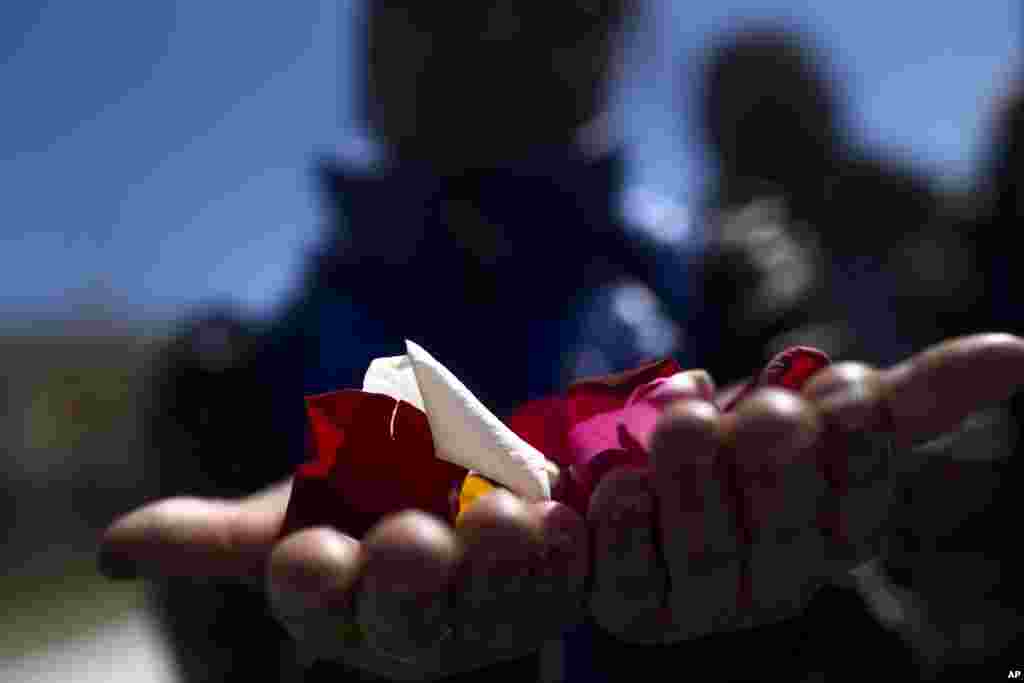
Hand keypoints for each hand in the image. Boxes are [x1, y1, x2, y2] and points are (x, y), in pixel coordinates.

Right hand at [100, 482, 587, 680]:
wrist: (460, 474)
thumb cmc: (367, 499)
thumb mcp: (294, 511)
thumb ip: (218, 535)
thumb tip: (114, 549)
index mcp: (345, 611)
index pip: (320, 606)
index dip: (313, 584)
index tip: (304, 552)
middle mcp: (418, 628)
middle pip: (409, 622)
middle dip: (407, 582)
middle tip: (408, 539)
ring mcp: (493, 611)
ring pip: (497, 601)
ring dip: (499, 562)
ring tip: (502, 517)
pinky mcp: (557, 587)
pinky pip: (567, 573)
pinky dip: (565, 545)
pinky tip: (565, 517)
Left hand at [586, 333, 1023, 643]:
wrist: (621, 466)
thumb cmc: (728, 445)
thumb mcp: (806, 412)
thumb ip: (898, 397)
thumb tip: (1017, 352)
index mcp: (824, 540)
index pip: (860, 516)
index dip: (862, 455)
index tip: (847, 387)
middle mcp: (768, 585)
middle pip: (787, 544)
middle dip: (780, 465)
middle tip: (765, 407)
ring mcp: (694, 606)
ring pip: (707, 559)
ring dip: (695, 480)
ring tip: (680, 422)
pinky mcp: (624, 606)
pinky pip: (618, 576)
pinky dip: (619, 524)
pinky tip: (612, 485)